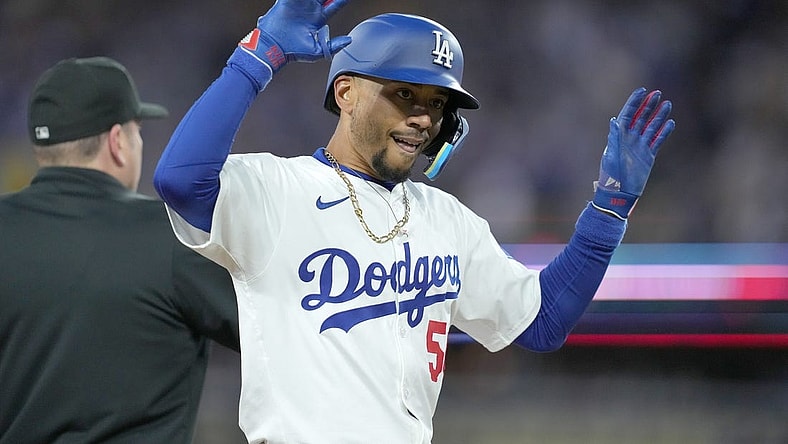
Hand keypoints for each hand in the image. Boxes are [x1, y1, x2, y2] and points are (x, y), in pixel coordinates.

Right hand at [229, 0, 351, 84]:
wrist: (275, 48)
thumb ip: (334, 45)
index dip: (341, 0)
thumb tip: (348, 40)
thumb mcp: (318, 50)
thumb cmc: (293, 51)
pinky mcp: (288, 0)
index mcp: (318, 19)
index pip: (334, 5)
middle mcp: (310, 9)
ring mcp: (300, 3)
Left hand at [592, 87, 674, 219]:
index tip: (642, 91)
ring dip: (659, 116)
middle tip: (657, 93)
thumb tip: (614, 121)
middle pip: (640, 118)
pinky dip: (664, 132)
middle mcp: (630, 139)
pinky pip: (658, 140)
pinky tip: (671, 123)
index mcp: (619, 137)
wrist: (619, 194)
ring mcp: (640, 146)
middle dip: (648, 105)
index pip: (628, 115)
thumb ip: (614, 139)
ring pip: (651, 127)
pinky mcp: (649, 155)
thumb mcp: (611, 157)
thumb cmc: (611, 177)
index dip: (634, 102)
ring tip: (667, 104)